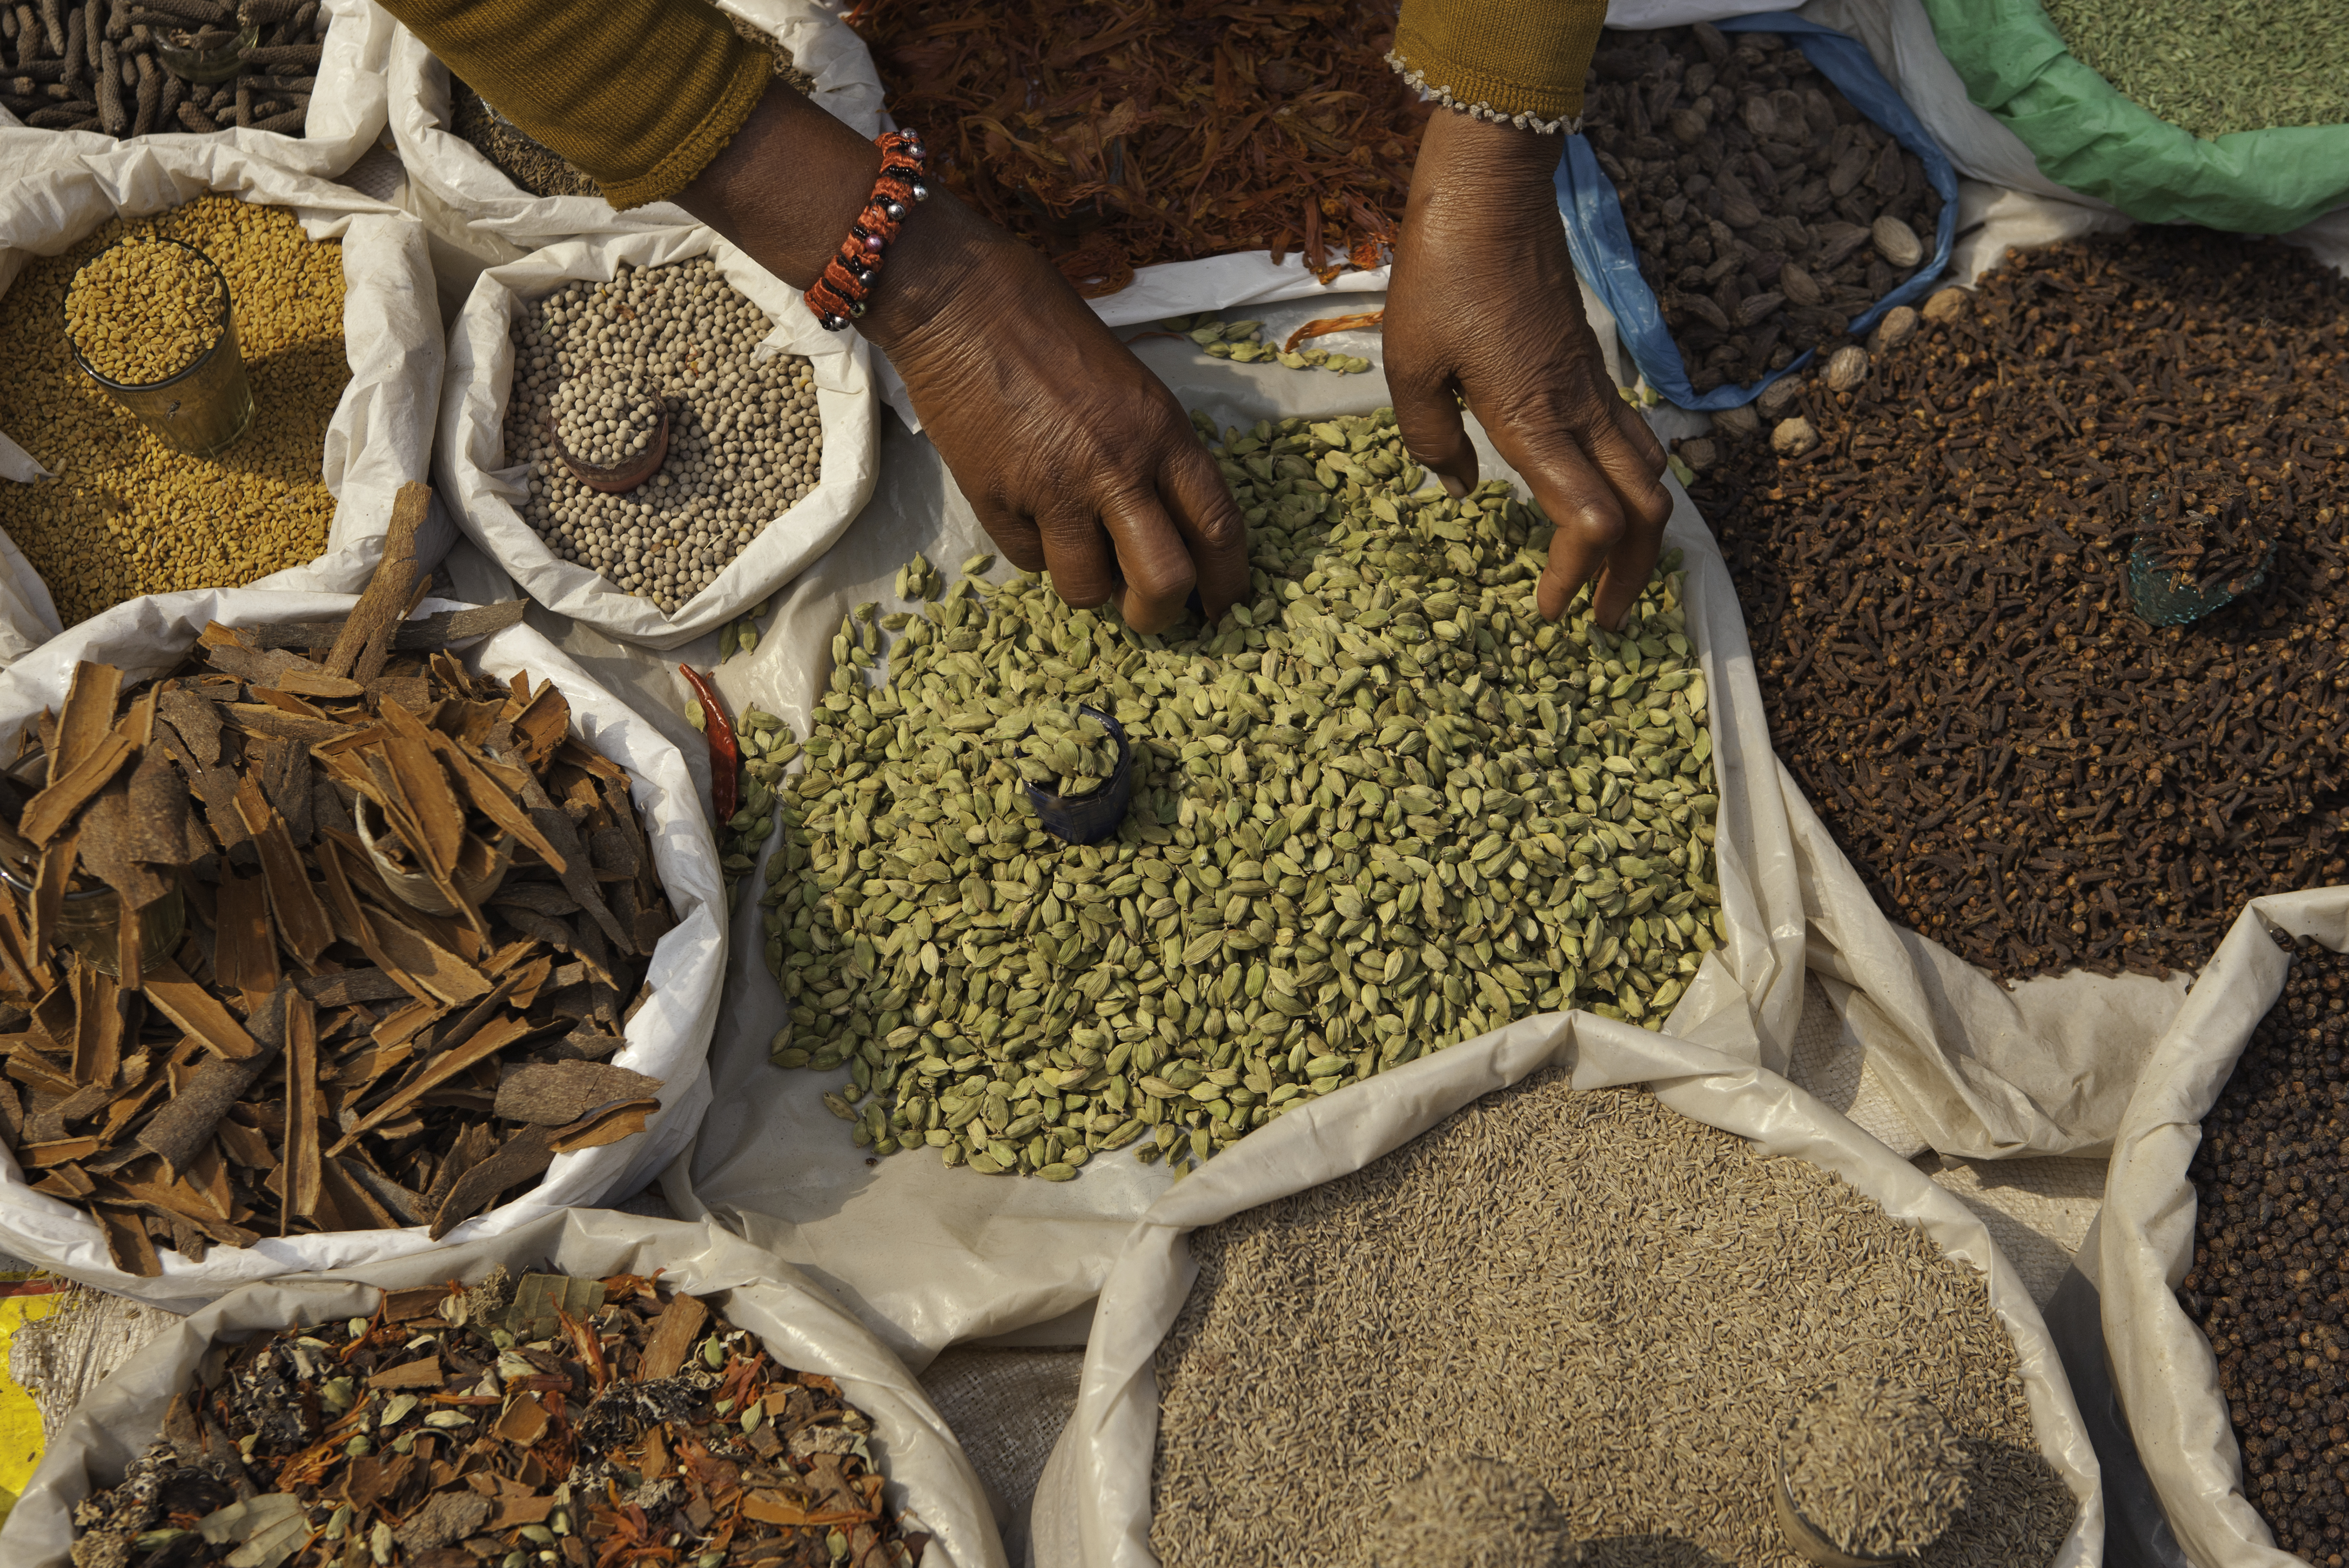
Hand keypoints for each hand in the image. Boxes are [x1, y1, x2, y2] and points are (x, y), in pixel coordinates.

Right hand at [678, 87, 1246, 631]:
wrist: (962, 302)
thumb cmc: (1053, 331)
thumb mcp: (1132, 388)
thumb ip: (1155, 457)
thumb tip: (1168, 529)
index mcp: (1162, 433)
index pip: (1219, 527)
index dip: (1227, 582)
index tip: (1221, 606)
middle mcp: (1117, 468)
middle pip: (1163, 581)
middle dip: (1160, 614)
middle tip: (1148, 615)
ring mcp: (1054, 490)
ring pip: (1088, 588)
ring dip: (1089, 583)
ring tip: (1078, 550)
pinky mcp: (996, 501)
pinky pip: (1029, 560)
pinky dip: (1035, 550)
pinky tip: (1027, 510)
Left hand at [1384, 109, 1671, 625]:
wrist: (1490, 190)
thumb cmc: (1440, 274)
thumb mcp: (1407, 366)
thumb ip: (1430, 438)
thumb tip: (1463, 487)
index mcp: (1534, 420)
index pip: (1587, 522)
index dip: (1575, 576)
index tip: (1548, 612)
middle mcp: (1579, 410)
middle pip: (1645, 511)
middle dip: (1633, 576)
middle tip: (1604, 619)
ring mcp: (1593, 386)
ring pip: (1652, 475)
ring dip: (1643, 534)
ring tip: (1613, 574)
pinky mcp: (1591, 366)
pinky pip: (1633, 438)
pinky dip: (1631, 485)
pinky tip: (1601, 499)